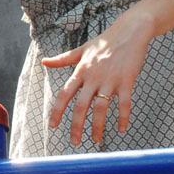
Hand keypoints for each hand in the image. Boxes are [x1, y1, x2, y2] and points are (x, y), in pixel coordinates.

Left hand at [41, 12, 153, 145]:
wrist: (129, 31)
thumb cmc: (104, 41)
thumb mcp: (81, 49)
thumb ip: (63, 59)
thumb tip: (43, 61)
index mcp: (81, 70)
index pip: (65, 94)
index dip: (58, 110)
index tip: (53, 126)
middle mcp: (93, 77)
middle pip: (81, 105)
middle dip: (77, 125)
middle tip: (75, 142)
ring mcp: (110, 79)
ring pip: (101, 107)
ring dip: (98, 126)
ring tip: (96, 141)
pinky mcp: (127, 80)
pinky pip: (124, 103)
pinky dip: (123, 117)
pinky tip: (122, 129)